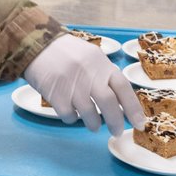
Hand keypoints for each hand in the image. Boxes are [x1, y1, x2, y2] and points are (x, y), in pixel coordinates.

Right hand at [24, 34, 145, 135]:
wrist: (36, 44)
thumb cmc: (67, 53)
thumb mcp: (91, 56)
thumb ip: (105, 75)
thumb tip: (122, 103)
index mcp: (101, 64)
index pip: (123, 88)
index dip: (133, 108)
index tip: (140, 123)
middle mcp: (89, 73)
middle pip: (109, 104)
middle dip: (116, 122)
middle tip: (116, 131)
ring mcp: (72, 84)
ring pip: (90, 114)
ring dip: (94, 124)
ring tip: (93, 125)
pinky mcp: (55, 94)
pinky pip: (69, 116)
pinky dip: (72, 119)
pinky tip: (71, 114)